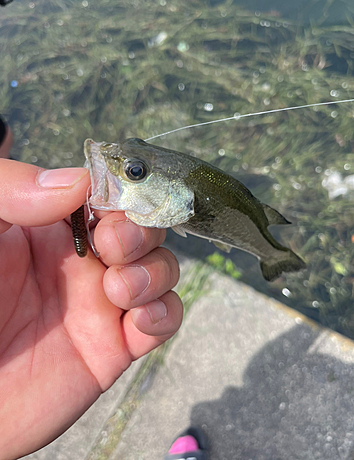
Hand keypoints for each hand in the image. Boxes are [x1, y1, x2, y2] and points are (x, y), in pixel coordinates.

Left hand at [0, 160, 181, 459]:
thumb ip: (11, 190)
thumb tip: (77, 182)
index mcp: (50, 226)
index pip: (105, 193)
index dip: (119, 190)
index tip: (113, 198)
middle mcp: (83, 260)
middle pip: (143, 227)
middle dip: (141, 230)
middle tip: (113, 244)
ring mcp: (102, 301)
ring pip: (160, 268)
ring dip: (155, 271)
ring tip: (119, 289)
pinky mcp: (115, 345)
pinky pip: (163, 319)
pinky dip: (165, 312)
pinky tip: (140, 319)